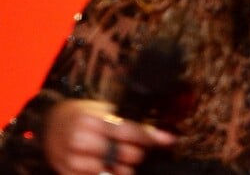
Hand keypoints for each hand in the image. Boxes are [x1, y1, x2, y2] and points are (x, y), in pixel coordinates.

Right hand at [44, 99, 175, 174]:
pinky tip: (110, 165)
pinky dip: (112, 173)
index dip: (149, 136)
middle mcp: (81, 141)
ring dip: (126, 165)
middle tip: (139, 146)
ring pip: (117, 172)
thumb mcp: (106, 110)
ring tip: (122, 154)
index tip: (168, 139)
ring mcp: (74, 162)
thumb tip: (165, 136)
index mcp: (91, 120)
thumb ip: (132, 122)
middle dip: (139, 151)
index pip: (127, 131)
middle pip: (126, 154)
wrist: (51, 125)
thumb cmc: (84, 114)